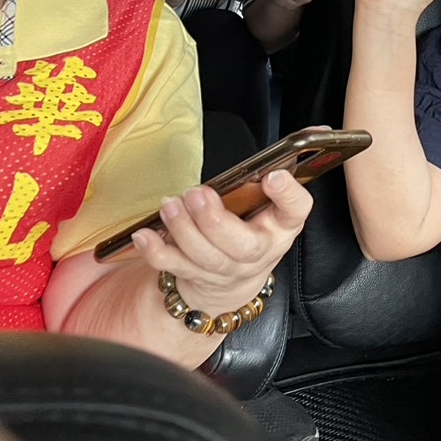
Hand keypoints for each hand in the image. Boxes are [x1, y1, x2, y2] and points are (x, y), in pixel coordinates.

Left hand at [129, 169, 312, 311]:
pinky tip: (145, 234)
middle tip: (197, 194)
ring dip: (184, 230)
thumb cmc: (252, 230)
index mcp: (281, 226)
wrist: (235, 280)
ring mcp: (227, 270)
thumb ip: (263, 185)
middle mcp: (258, 252)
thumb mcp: (269, 207)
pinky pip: (174, 267)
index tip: (273, 176)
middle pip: (242, 245)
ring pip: (205, 257)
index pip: (296, 210)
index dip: (288, 194)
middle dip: (215, 220)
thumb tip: (263, 160)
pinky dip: (156, 251)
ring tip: (170, 205)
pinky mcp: (196, 277)